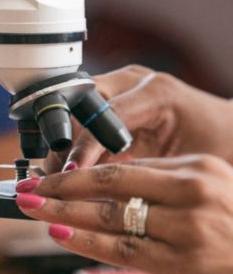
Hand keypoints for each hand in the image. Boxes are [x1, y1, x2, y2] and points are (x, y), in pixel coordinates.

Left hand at [16, 155, 232, 273]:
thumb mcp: (212, 192)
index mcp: (197, 169)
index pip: (126, 166)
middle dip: (61, 185)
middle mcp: (191, 192)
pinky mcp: (184, 262)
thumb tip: (110, 189)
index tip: (50, 174)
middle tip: (26, 187)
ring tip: (32, 208)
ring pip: (112, 215)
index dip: (81, 170)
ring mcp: (187, 227)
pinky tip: (62, 234)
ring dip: (64, 211)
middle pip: (111, 183)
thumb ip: (166, 187)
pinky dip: (88, 241)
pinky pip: (124, 249)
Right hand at [46, 66, 232, 170]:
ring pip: (73, 109)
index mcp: (155, 91)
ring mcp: (120, 87)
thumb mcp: (179, 164)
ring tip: (59, 178)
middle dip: (64, 143)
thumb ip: (138, 172)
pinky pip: (81, 119)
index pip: (104, 114)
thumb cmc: (216, 146)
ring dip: (63, 145)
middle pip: (79, 104)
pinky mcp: (111, 100)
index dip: (82, 147)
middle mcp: (133, 81)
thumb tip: (94, 192)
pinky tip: (70, 172)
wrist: (227, 133)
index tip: (70, 174)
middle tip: (57, 177)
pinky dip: (74, 147)